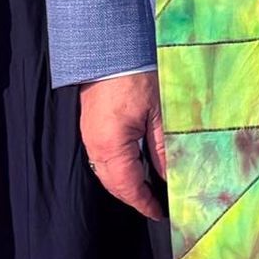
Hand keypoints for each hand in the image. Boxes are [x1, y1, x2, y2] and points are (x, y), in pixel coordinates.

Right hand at [79, 70, 167, 220]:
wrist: (110, 46)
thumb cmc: (136, 74)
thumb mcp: (158, 113)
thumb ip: (163, 148)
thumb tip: (170, 176)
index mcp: (111, 145)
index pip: (128, 187)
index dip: (144, 203)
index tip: (159, 213)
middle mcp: (94, 144)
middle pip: (113, 184)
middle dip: (134, 197)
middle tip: (155, 204)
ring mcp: (89, 135)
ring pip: (106, 173)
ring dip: (125, 183)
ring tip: (148, 188)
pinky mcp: (89, 126)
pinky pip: (101, 158)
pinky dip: (117, 168)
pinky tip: (134, 165)